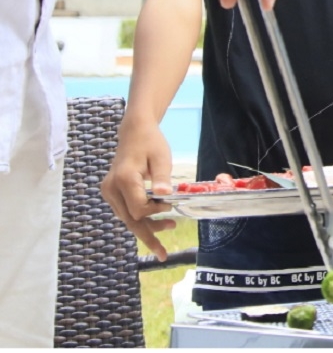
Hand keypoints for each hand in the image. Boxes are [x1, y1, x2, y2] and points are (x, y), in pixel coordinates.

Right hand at [99, 117, 175, 260]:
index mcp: (124, 179)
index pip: (138, 209)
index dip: (155, 212)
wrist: (134, 133)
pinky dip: (139, 218)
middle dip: (148, 235)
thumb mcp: (161, 157)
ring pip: (127, 218)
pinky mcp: (111, 193)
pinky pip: (125, 211)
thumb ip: (162, 177)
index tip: (170, 205)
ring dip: (146, 227)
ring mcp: (109, 192)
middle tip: (163, 253)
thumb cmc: (151, 143)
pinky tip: (155, 222)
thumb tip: (165, 194)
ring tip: (168, 230)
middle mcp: (111, 189)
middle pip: (130, 220)